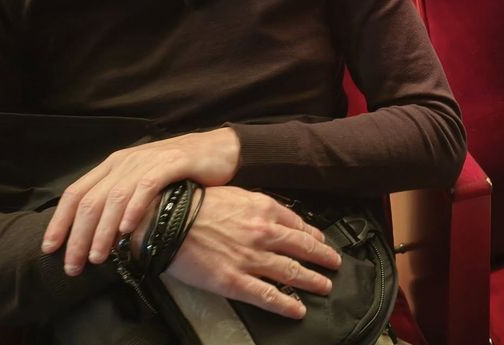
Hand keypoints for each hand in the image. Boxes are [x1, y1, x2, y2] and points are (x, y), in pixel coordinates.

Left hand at [42, 128, 240, 275]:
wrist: (218, 150)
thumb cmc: (179, 174)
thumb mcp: (142, 183)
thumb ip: (120, 203)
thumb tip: (96, 238)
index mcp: (113, 166)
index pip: (75, 193)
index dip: (59, 221)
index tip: (49, 249)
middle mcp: (125, 162)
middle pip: (90, 200)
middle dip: (77, 236)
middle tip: (73, 265)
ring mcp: (147, 161)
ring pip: (114, 197)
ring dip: (102, 231)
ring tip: (97, 257)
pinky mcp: (171, 163)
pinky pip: (145, 187)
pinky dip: (133, 210)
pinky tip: (127, 230)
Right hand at [166, 186, 342, 318]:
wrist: (168, 219)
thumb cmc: (196, 204)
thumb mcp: (236, 194)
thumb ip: (258, 206)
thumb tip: (272, 215)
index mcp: (264, 209)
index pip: (298, 224)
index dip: (314, 236)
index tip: (321, 242)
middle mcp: (263, 233)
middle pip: (303, 248)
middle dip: (323, 257)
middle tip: (335, 264)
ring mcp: (251, 258)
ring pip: (291, 272)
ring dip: (312, 281)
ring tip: (324, 286)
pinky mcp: (234, 280)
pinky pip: (268, 295)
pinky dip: (286, 304)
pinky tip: (298, 310)